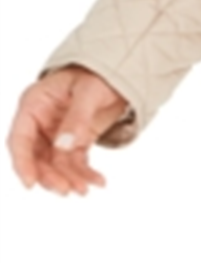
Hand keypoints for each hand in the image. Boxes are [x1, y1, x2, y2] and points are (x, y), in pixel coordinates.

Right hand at [7, 66, 128, 195]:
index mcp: (35, 104)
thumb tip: (65, 145)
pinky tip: (97, 181)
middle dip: (50, 175)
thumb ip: (77, 117)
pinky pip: (75, 162)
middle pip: (37, 156)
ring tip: (83, 189)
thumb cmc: (98, 73)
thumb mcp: (89, 90)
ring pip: (55, 163)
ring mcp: (57, 133)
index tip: (30, 183)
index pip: (20, 139)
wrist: (118, 73)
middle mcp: (41, 122)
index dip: (22, 163)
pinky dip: (84, 173)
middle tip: (66, 189)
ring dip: (68, 178)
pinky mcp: (74, 141)